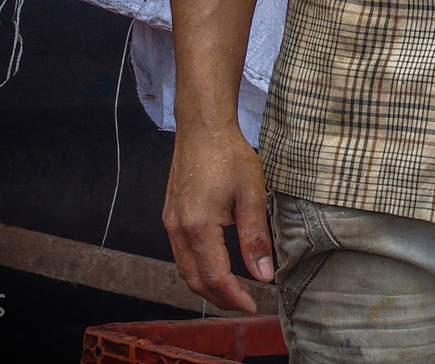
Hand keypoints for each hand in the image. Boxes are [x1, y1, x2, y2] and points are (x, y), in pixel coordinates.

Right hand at [162, 124, 273, 312]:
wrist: (202, 128)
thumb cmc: (228, 155)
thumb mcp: (252, 195)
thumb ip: (255, 238)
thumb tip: (263, 275)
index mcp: (198, 226)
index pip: (215, 277)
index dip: (234, 297)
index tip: (253, 306)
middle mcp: (178, 229)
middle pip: (195, 280)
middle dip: (220, 298)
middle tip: (245, 302)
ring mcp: (170, 223)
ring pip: (185, 269)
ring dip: (208, 285)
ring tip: (235, 289)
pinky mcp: (170, 216)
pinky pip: (181, 254)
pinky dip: (198, 268)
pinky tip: (218, 265)